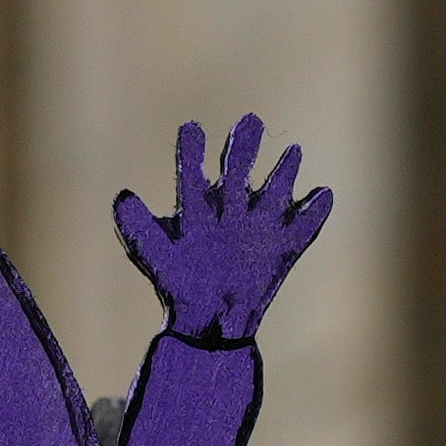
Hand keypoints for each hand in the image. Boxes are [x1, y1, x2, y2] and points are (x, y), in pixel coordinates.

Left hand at [115, 117, 328, 348]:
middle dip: (244, 146)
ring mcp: (259, 226)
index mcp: (198, 208)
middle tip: (250, 122)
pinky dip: (315, 213)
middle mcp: (230, 209)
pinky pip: (304, 227)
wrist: (212, 323)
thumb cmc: (178, 286)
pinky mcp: (284, 247)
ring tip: (292, 152)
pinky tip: (323, 195)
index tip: (191, 129)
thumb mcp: (154, 255)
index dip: (191, 150)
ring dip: (284, 173)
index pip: (192, 173)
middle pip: (238, 170)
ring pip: (274, 192)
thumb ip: (137, 228)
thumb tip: (122, 197)